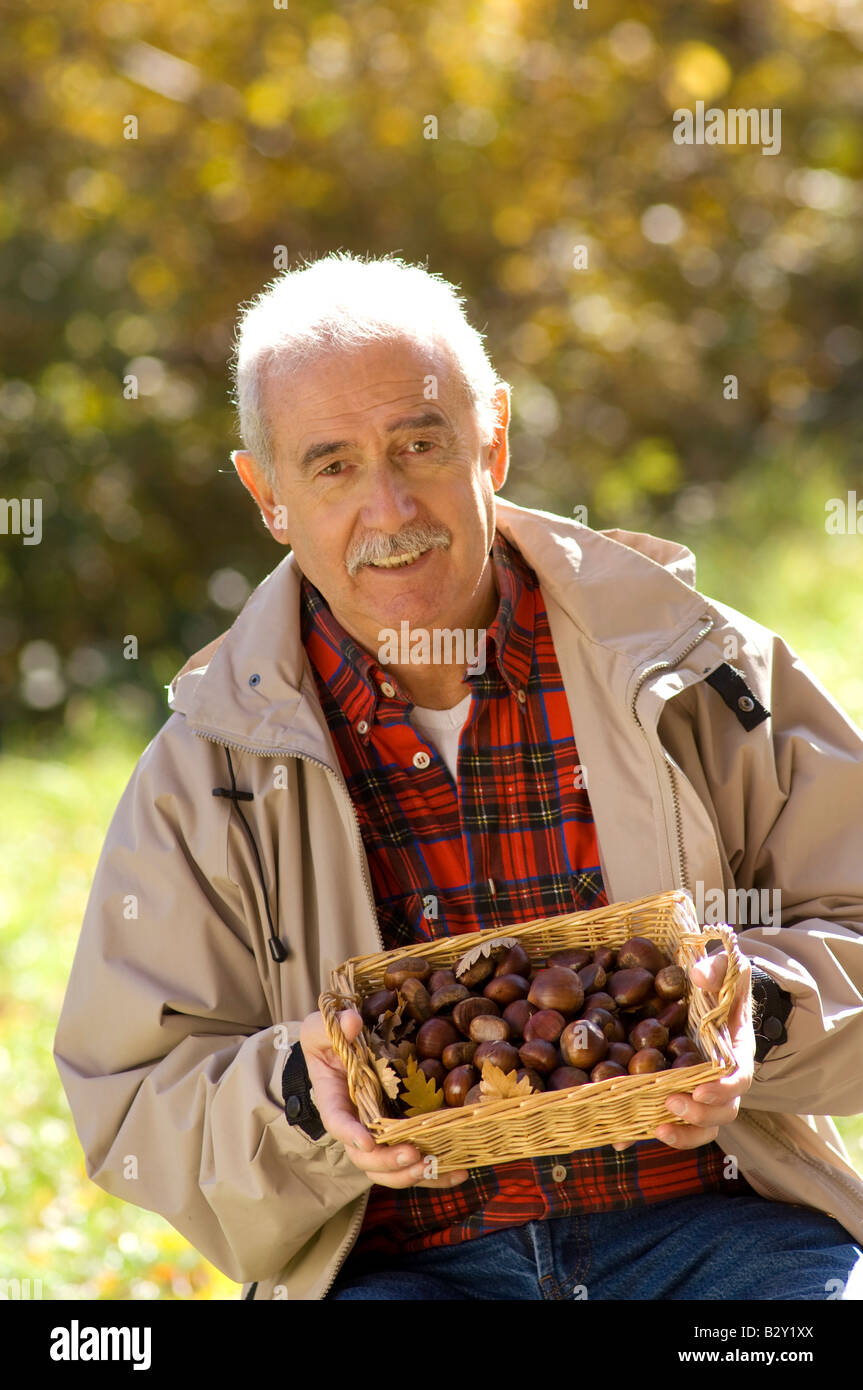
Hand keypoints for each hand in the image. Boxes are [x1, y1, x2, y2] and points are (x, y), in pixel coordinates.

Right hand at [299, 1008, 469, 1188]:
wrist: (340, 1053)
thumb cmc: (328, 1041)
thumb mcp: (322, 1028)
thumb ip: (334, 1025)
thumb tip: (353, 1022)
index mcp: (334, 1100)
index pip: (338, 1123)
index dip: (351, 1135)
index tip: (367, 1141)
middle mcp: (355, 1125)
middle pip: (365, 1157)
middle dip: (388, 1161)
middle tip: (411, 1153)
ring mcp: (377, 1135)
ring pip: (388, 1170)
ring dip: (410, 1174)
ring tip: (434, 1166)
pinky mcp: (399, 1137)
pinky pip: (414, 1163)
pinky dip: (434, 1174)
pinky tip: (458, 1173)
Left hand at [612, 944, 754, 1151]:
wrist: (715, 995)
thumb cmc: (720, 982)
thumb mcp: (724, 967)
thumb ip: (715, 968)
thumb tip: (699, 976)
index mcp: (737, 1049)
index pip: (741, 1076)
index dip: (725, 1088)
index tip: (701, 1089)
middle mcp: (725, 1078)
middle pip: (724, 1110)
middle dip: (700, 1114)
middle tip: (672, 1103)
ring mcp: (704, 1091)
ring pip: (705, 1126)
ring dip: (685, 1134)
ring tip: (657, 1128)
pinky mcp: (681, 1095)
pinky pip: (676, 1123)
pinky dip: (653, 1133)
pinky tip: (625, 1137)